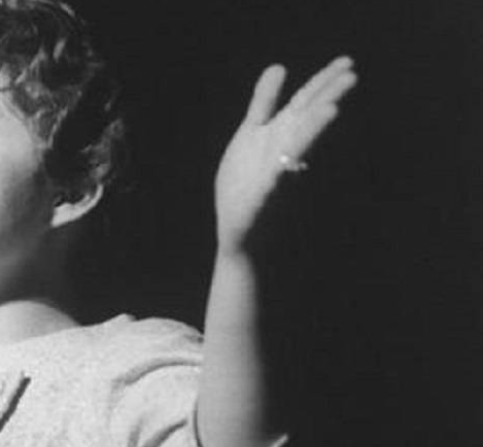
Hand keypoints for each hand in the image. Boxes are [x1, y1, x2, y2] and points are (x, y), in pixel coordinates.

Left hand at [215, 56, 357, 252]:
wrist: (241, 237)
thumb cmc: (247, 185)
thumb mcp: (251, 135)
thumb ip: (264, 102)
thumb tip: (279, 65)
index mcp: (277, 135)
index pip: (304, 104)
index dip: (322, 83)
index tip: (347, 62)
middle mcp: (280, 153)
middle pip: (304, 120)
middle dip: (325, 98)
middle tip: (352, 75)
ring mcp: (271, 177)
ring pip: (293, 150)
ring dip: (310, 130)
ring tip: (330, 110)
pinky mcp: (257, 203)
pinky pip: (266, 188)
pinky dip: (274, 176)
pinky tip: (278, 169)